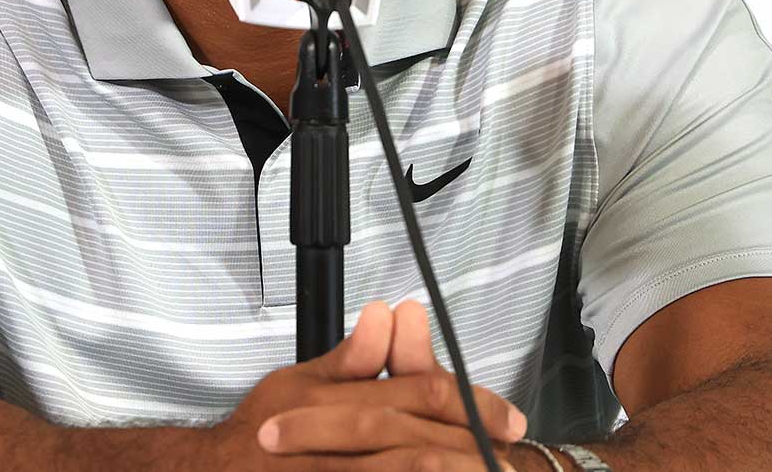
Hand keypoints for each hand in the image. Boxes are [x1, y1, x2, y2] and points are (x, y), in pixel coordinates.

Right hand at [204, 299, 530, 469]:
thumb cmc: (260, 432)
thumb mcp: (298, 383)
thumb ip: (351, 358)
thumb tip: (388, 315)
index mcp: (333, 402)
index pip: (418, 394)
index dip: (473, 406)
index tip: (510, 420)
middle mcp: (333, 443)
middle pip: (420, 445)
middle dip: (472, 452)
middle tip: (510, 460)